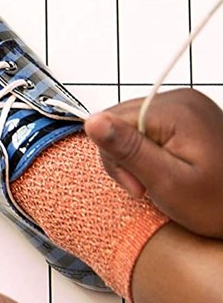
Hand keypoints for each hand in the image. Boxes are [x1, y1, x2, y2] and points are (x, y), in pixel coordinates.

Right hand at [85, 88, 222, 239]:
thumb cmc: (218, 203)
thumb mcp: (167, 183)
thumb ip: (129, 150)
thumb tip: (92, 121)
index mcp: (176, 110)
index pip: (111, 120)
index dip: (115, 156)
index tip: (138, 186)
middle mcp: (181, 99)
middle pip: (119, 121)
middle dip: (125, 157)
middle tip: (147, 187)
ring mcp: (185, 106)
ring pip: (130, 126)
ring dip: (135, 157)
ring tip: (158, 181)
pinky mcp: (186, 117)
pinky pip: (147, 129)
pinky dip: (149, 152)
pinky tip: (165, 169)